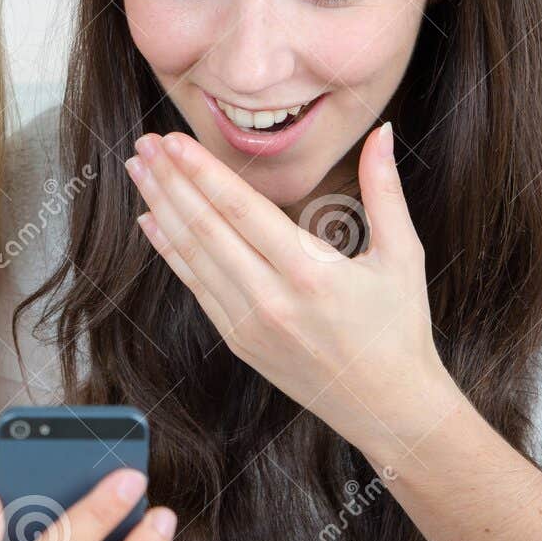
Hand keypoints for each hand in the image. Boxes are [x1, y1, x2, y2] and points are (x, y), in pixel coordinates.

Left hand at [124, 121, 454, 455]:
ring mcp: (248, 323)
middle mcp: (271, 299)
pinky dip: (169, 250)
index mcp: (311, 272)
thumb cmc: (398, 328)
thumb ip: (385, 191)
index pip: (241, 209)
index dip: (202, 171)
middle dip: (170, 181)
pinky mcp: (237, 339)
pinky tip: (150, 220)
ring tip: (138, 170)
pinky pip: (195, 286)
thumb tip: (382, 133)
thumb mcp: (403, 256)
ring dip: (161, 208)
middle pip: (205, 228)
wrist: (387, 407)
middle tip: (144, 144)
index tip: (173, 141)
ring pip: (193, 255)